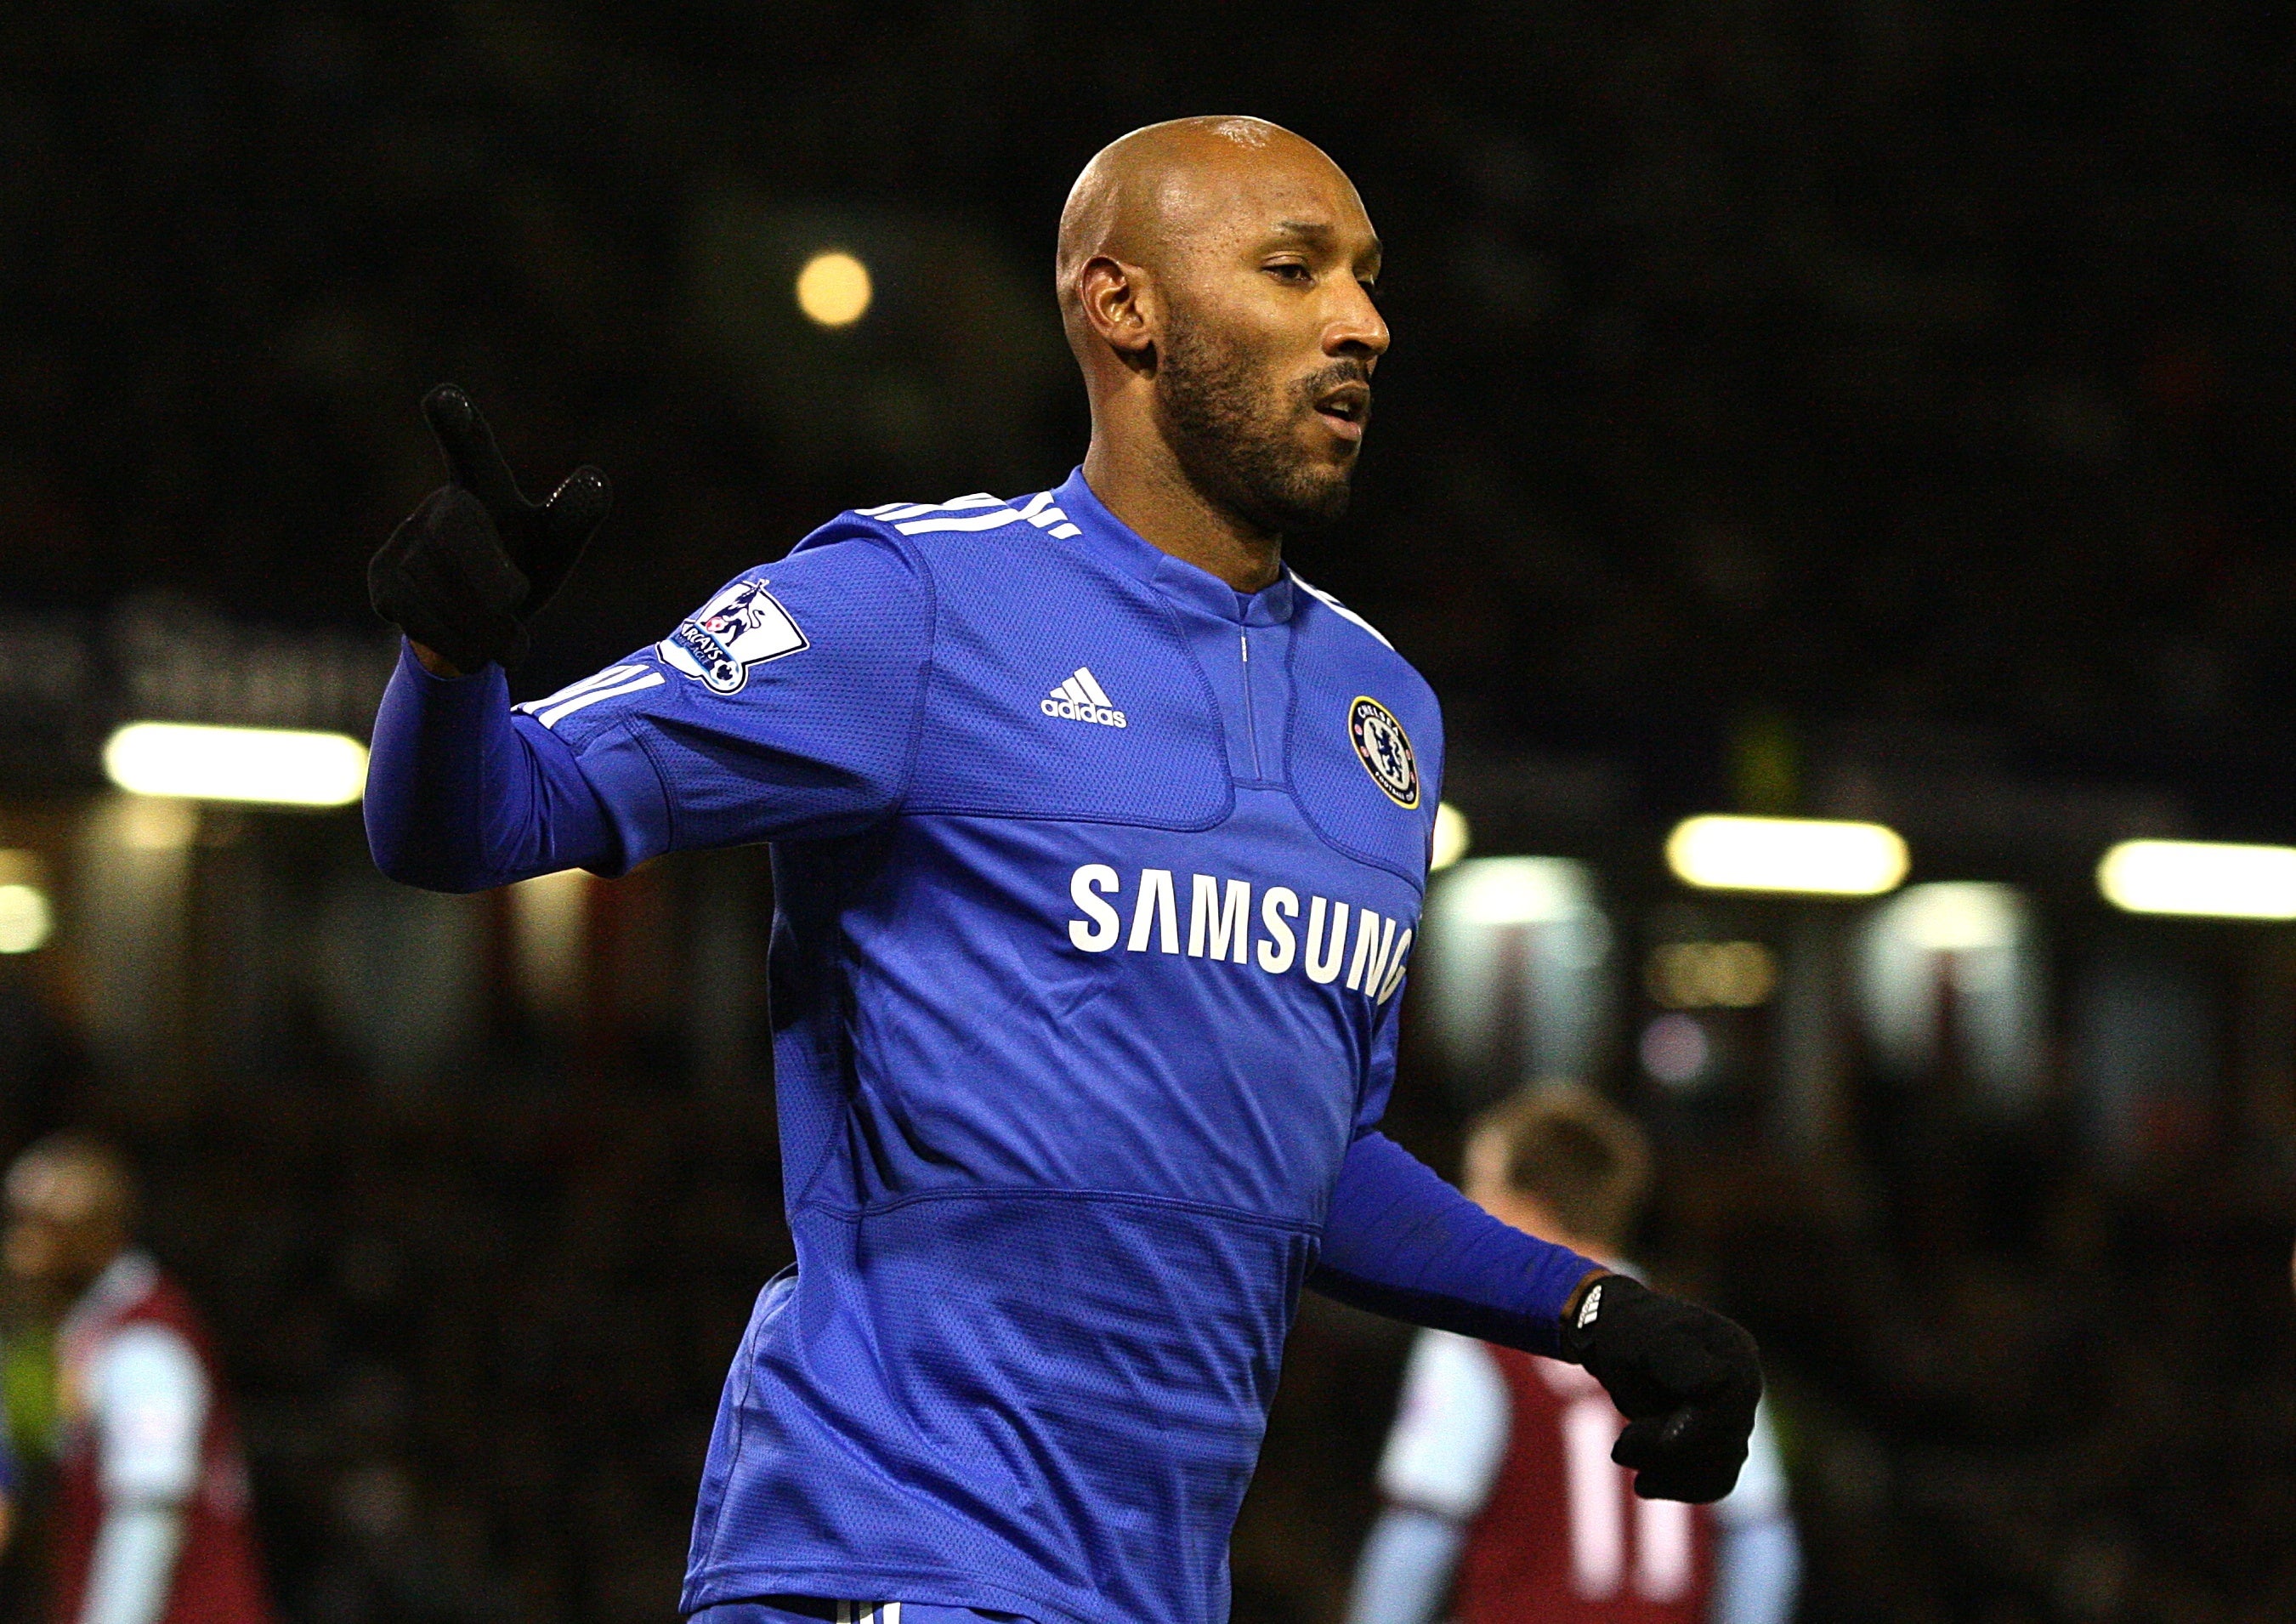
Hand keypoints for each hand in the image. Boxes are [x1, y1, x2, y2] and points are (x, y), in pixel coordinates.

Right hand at [367, 385, 611, 672]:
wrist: (478, 629)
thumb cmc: (524, 567)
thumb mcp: (557, 544)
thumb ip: (575, 514)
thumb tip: (595, 481)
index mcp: (481, 482)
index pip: (471, 447)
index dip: (458, 422)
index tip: (443, 396)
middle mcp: (436, 505)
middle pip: (469, 548)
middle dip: (500, 587)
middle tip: (515, 598)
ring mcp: (401, 541)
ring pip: (449, 594)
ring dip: (489, 626)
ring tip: (501, 629)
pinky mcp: (382, 582)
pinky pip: (427, 621)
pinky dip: (463, 643)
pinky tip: (470, 641)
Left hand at [1559, 1273, 1761, 1502]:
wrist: (1617, 1342)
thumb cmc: (1629, 1334)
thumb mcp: (1646, 1340)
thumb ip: (1679, 1361)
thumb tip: (1716, 1385)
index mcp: (1735, 1352)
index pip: (1728, 1406)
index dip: (1689, 1430)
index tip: (1637, 1437)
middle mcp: (1746, 1386)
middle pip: (1723, 1443)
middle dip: (1665, 1451)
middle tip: (1620, 1448)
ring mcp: (1738, 1417)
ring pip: (1719, 1469)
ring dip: (1667, 1471)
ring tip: (1624, 1453)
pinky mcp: (1725, 1445)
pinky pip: (1716, 1482)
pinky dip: (1678, 1486)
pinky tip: (1645, 1481)